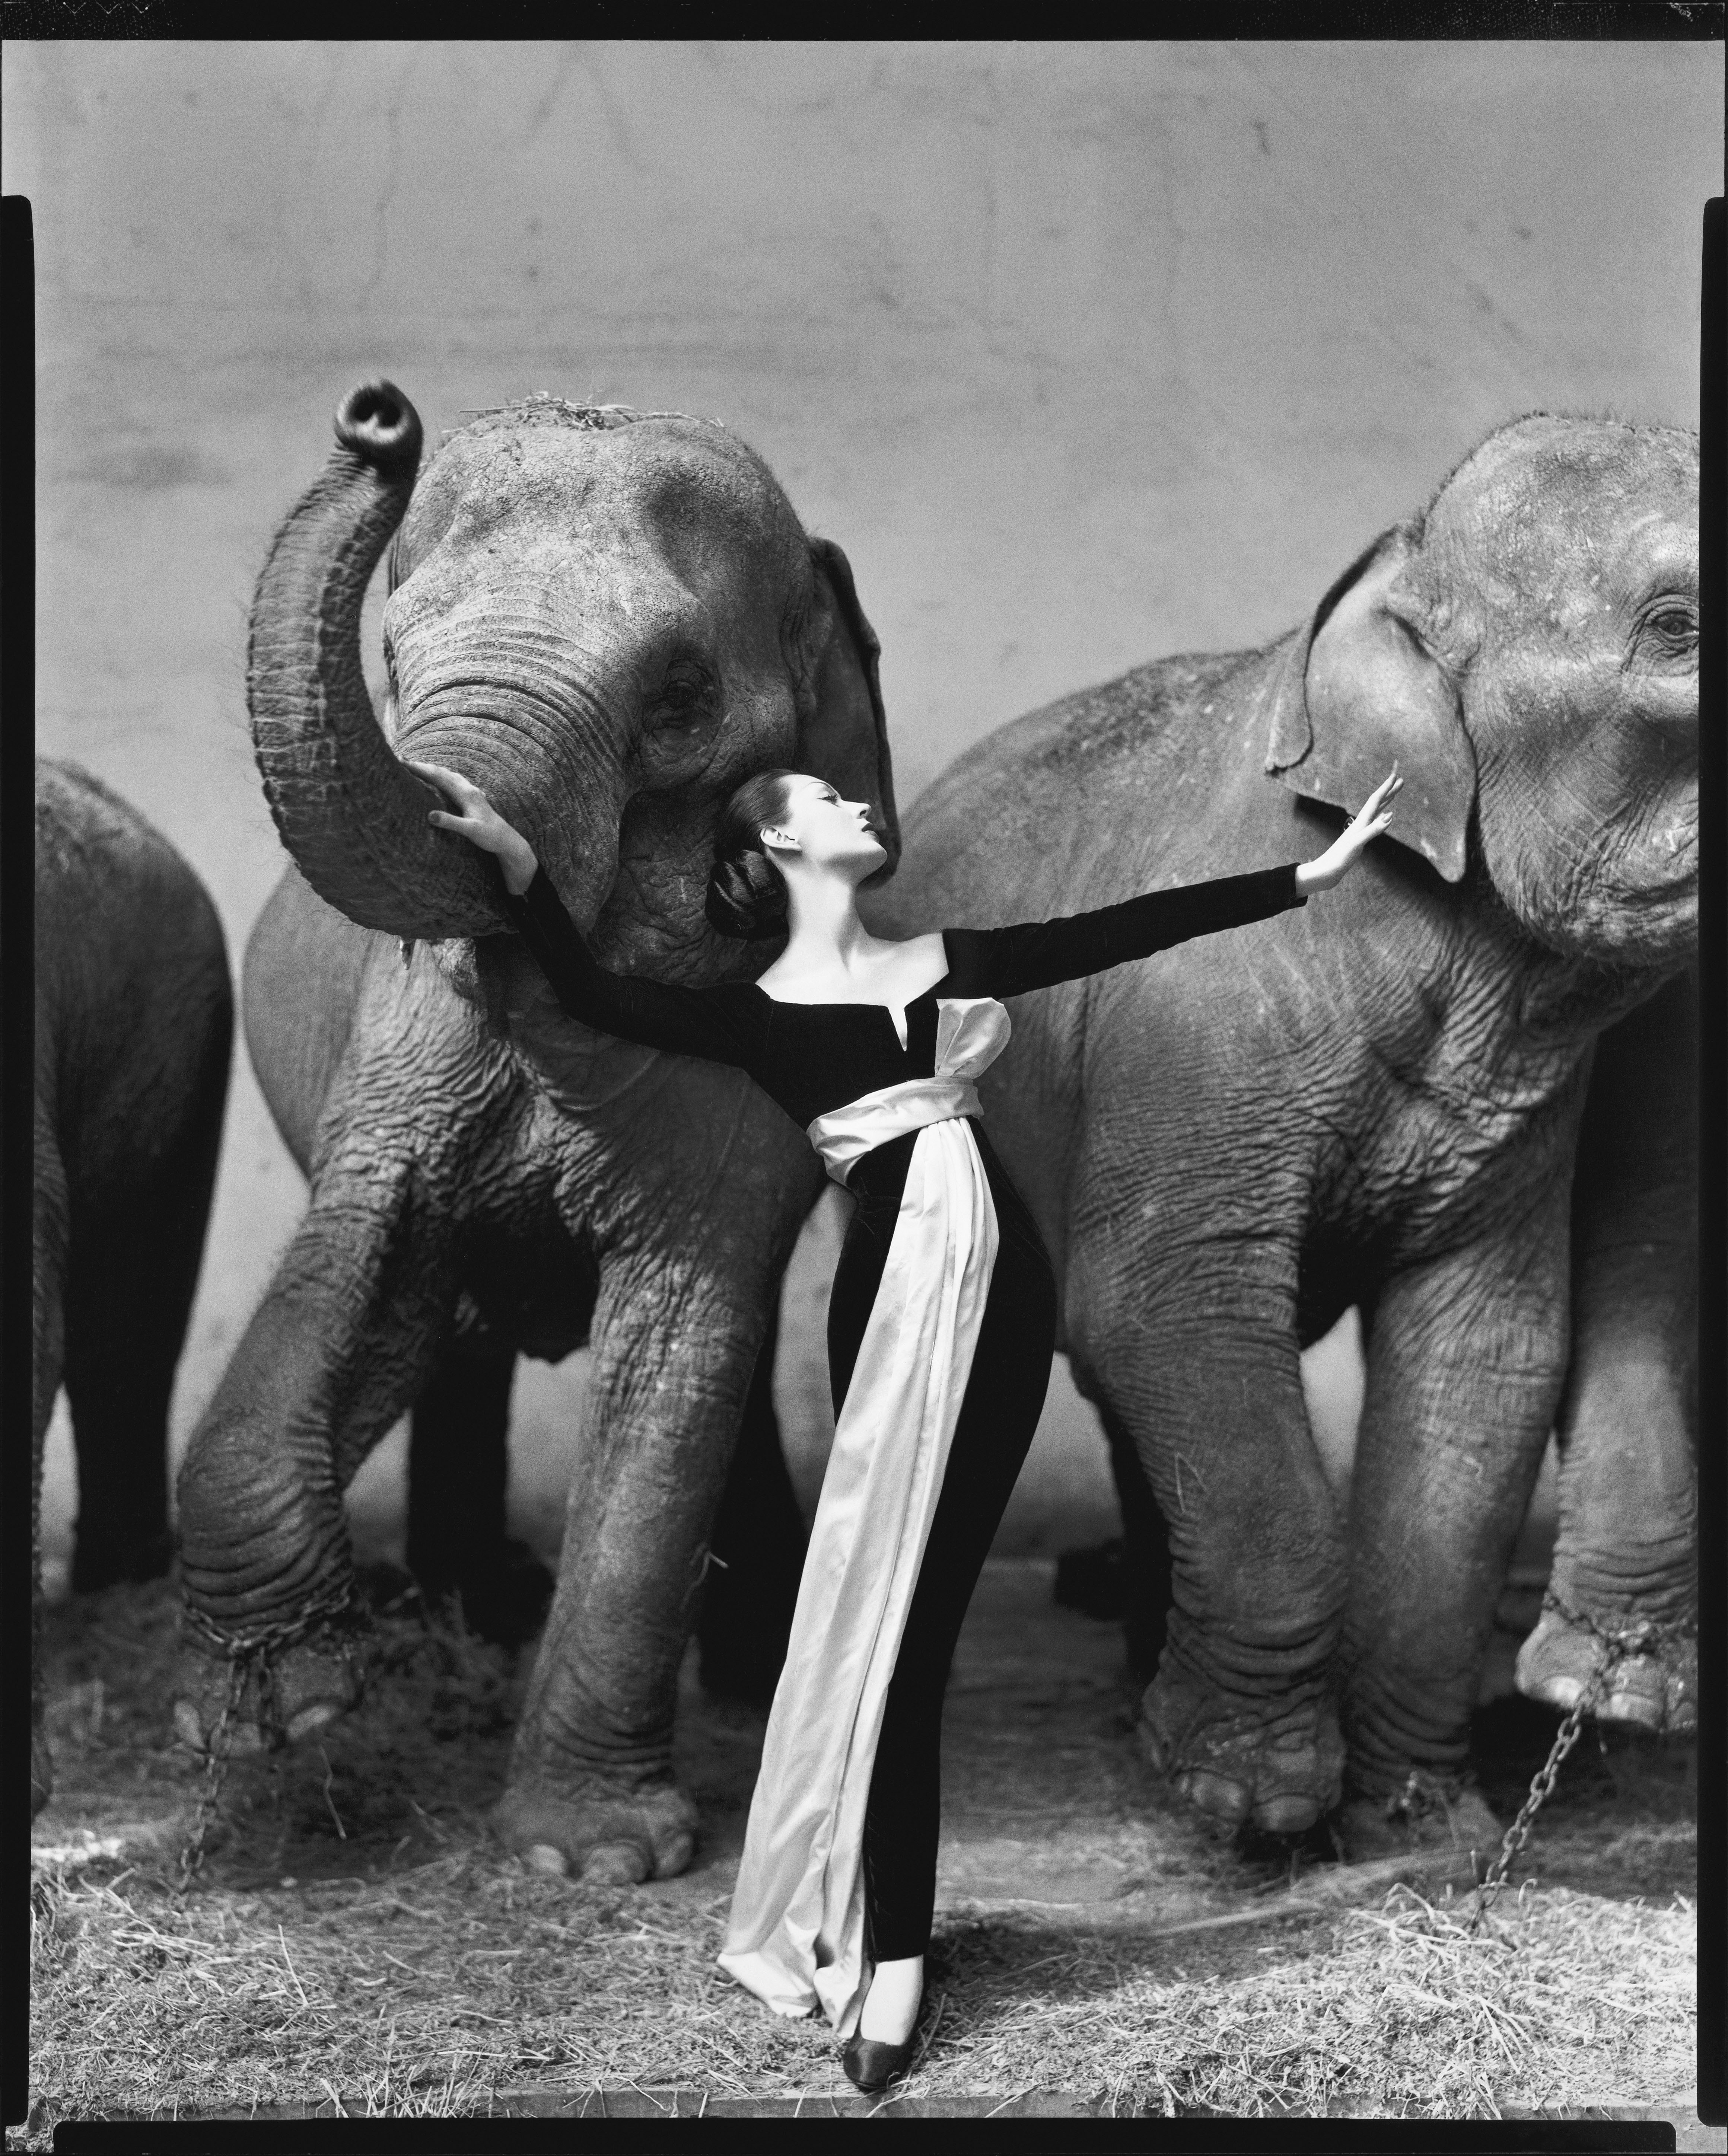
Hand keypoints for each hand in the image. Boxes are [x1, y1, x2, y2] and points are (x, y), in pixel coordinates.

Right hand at [406, 759, 538, 895]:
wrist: (507, 840)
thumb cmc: (490, 836)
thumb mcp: (470, 831)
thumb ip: (451, 823)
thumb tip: (430, 815)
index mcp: (466, 794)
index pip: (438, 777)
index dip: (420, 769)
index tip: (403, 762)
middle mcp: (468, 789)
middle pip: (442, 772)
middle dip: (422, 765)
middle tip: (402, 760)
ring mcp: (471, 792)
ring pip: (448, 774)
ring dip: (431, 769)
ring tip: (416, 766)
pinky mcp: (472, 797)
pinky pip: (453, 781)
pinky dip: (441, 776)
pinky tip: (438, 779)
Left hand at [1294, 770, 1401, 895]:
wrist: (1326, 872)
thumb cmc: (1339, 859)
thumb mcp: (1357, 844)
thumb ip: (1372, 830)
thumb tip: (1390, 815)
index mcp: (1361, 822)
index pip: (1375, 800)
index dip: (1386, 788)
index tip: (1395, 776)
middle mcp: (1360, 824)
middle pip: (1377, 803)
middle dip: (1389, 792)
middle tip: (1401, 781)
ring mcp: (1359, 832)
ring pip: (1375, 812)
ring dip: (1386, 802)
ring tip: (1394, 794)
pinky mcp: (1359, 840)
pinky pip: (1373, 823)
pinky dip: (1380, 817)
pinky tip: (1383, 818)